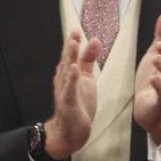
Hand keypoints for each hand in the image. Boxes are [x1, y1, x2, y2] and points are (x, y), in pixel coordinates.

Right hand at [45, 30, 100, 159]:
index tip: (78, 28)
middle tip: (75, 30)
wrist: (69, 132)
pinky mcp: (68, 103)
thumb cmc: (78, 104)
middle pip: (68, 60)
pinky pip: (70, 90)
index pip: (72, 55)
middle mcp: (64, 81)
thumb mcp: (86, 79)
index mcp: (70, 75)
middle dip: (71, 45)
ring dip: (70, 57)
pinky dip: (71, 79)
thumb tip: (95, 41)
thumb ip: (88, 61)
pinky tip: (74, 69)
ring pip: (67, 72)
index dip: (75, 42)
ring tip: (74, 43)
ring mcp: (65, 92)